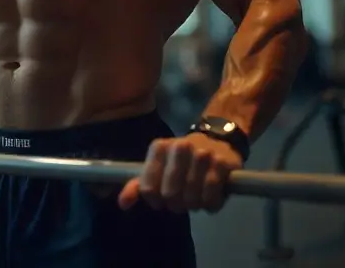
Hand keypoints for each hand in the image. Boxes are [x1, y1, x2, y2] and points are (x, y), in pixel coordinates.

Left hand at [118, 133, 242, 212]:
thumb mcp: (158, 166)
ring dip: (194, 205)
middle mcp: (179, 147)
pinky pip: (211, 197)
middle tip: (182, 200)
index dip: (155, 201)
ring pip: (191, 199)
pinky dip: (210, 204)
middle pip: (169, 195)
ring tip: (196, 197)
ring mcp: (202, 154)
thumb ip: (139, 184)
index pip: (148, 188)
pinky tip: (210, 198)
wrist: (218, 140)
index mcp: (159, 147)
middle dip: (176, 205)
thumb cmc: (183, 159)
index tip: (162, 200)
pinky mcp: (221, 164)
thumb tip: (123, 204)